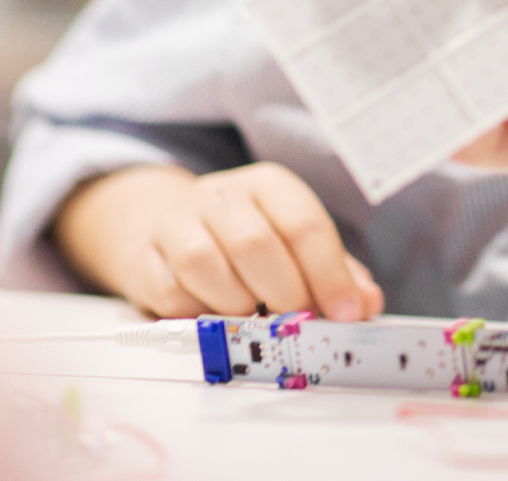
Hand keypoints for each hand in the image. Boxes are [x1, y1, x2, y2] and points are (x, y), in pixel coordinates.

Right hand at [56, 162, 385, 320]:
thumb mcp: (291, 244)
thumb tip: (365, 304)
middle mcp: (222, 195)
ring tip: (250, 316)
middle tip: (295, 321)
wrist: (155, 224)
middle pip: (256, 243)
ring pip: (205, 263)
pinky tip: (209, 314)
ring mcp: (176, 222)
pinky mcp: (142, 256)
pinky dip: (195, 313)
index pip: (304, 223)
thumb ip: (332, 272)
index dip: (329, 273)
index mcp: (268, 185)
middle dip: (284, 293)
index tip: (347, 313)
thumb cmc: (239, 239)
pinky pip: (170, 291)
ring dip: (235, 303)